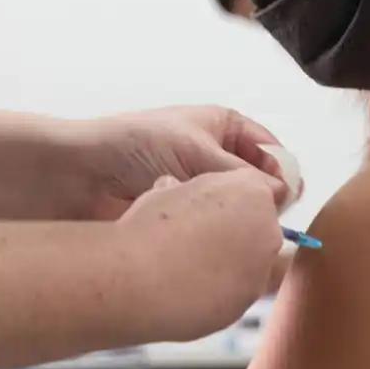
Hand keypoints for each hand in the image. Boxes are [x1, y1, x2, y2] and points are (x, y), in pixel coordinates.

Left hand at [77, 106, 293, 219]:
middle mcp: (214, 154)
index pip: (268, 149)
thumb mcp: (197, 151)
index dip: (281, 171)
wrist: (81, 174)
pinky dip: (216, 233)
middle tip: (268, 223)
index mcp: (222, 125)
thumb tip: (283, 195)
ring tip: (242, 233)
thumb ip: (244, 175)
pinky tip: (218, 243)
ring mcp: (198, 185)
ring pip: (234, 208)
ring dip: (236, 218)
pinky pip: (211, 225)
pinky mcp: (183, 214)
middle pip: (256, 182)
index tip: (288, 197)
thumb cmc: (135, 146)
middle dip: (262, 200)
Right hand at [115, 170, 284, 341]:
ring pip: (248, 264)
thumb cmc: (150, 228)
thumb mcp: (169, 188)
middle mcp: (267, 233)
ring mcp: (257, 275)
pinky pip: (232, 294)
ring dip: (226, 264)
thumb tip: (174, 190)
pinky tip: (184, 288)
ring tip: (186, 265)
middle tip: (195, 235)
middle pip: (259, 227)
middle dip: (234, 230)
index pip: (254, 189)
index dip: (227, 196)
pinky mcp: (243, 308)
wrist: (138, 279)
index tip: (205, 205)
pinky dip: (215, 291)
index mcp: (252, 194)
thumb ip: (187, 190)